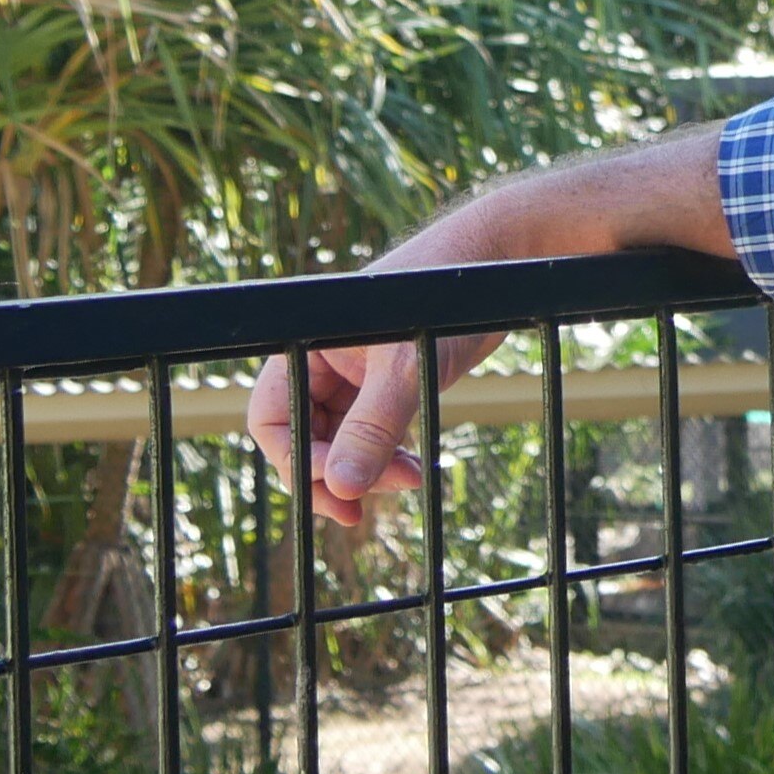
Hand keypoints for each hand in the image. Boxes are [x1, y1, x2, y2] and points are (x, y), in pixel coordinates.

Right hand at [245, 126, 734, 527]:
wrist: (501, 261)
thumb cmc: (447, 299)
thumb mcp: (408, 369)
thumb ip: (374, 428)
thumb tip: (341, 488)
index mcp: (306, 344)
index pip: (273, 418)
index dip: (295, 462)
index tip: (336, 494)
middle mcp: (322, 357)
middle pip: (303, 434)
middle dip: (334, 474)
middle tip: (362, 513)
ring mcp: (354, 369)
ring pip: (339, 438)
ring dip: (365, 468)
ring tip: (411, 481)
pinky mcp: (388, 378)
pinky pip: (370, 429)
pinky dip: (386, 455)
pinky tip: (413, 471)